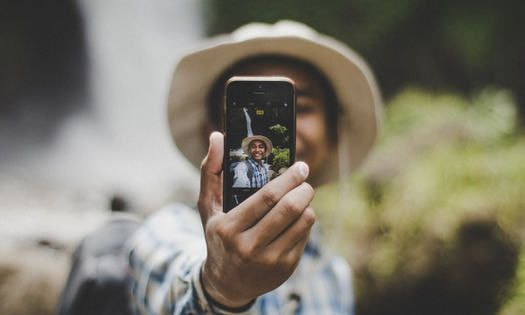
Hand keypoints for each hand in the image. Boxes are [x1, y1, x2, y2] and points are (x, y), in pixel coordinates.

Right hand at [198, 132, 315, 307]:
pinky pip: (306, 235)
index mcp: (229, 228)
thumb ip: (211, 171)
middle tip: (305, 177)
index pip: (266, 198)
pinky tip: (296, 216)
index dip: (288, 179)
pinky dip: (305, 221)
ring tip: (301, 195)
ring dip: (307, 203)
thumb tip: (217, 136)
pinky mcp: (286, 268)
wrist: (226, 282)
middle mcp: (249, 248)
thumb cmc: (218, 236)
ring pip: (303, 222)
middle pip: (289, 209)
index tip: (300, 166)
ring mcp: (270, 261)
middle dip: (303, 188)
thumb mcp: (208, 207)